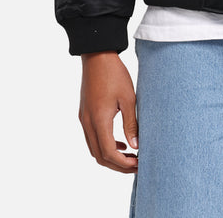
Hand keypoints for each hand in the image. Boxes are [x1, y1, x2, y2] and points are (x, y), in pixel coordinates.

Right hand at [79, 51, 138, 173]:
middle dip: (118, 165)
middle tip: (137, 165)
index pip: (108, 153)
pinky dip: (105, 146)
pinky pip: (92, 138)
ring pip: (94, 149)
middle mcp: (87, 123)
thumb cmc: (114, 74)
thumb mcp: (128, 98)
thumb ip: (131, 123)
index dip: (123, 163)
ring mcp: (83, 119)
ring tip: (131, 156)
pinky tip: (120, 143)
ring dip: (111, 157)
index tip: (139, 163)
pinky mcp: (84, 114)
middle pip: (100, 156)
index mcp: (99, 119)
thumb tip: (136, 145)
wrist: (97, 56)